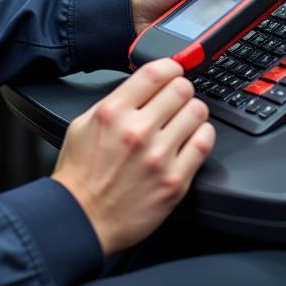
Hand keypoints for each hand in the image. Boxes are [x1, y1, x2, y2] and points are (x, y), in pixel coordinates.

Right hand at [51, 58, 212, 254]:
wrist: (82, 218)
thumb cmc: (81, 175)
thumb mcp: (84, 124)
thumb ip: (114, 101)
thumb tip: (141, 86)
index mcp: (113, 112)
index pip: (156, 73)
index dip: (171, 66)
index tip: (174, 70)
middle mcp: (137, 131)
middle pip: (181, 89)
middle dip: (181, 89)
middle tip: (177, 97)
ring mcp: (159, 157)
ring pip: (197, 112)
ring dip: (193, 111)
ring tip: (184, 119)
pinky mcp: (175, 180)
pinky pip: (204, 143)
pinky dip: (202, 134)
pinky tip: (192, 138)